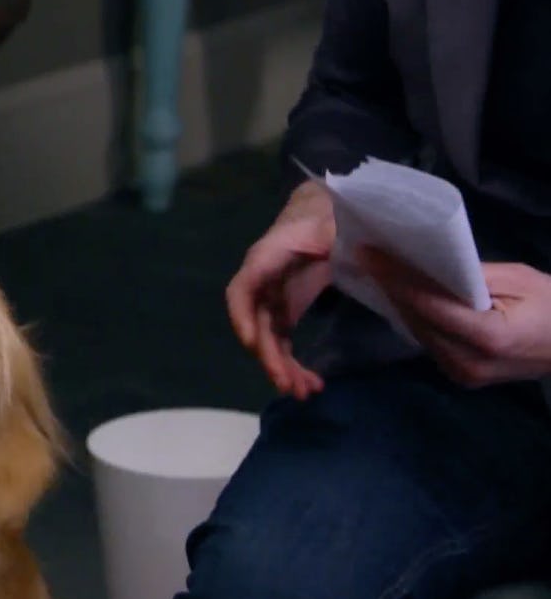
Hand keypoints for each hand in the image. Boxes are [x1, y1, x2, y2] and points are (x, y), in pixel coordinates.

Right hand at [226, 180, 335, 398]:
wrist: (329, 206)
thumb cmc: (333, 210)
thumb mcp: (338, 218)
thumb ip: (341, 236)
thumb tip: (356, 254)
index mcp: (271, 255)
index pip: (244, 288)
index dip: (242, 317)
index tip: (253, 344)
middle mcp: (264, 280)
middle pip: (256, 324)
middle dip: (270, 357)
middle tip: (288, 385)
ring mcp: (273, 297)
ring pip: (268, 339)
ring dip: (282, 367)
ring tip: (305, 392)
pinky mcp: (287, 308)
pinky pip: (282, 341)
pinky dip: (292, 363)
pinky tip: (311, 382)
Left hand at [359, 248, 550, 386]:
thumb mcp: (519, 280)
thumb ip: (471, 277)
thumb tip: (425, 268)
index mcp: (488, 338)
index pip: (428, 305)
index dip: (395, 279)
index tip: (369, 255)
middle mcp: (467, 363)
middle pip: (417, 320)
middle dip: (392, 288)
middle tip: (370, 257)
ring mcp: (462, 375)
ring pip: (418, 333)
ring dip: (400, 303)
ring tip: (382, 272)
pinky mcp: (460, 377)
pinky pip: (429, 342)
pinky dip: (417, 318)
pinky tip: (405, 296)